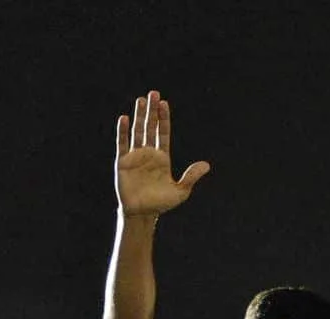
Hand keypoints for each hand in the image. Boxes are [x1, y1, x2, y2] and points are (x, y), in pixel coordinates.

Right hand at [115, 90, 210, 217]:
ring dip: (138, 116)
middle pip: (150, 127)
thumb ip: (191, 176)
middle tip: (153, 93)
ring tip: (140, 100)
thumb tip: (206, 165)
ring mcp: (135, 156)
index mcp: (162, 157)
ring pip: (137, 131)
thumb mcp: (181, 191)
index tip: (164, 104)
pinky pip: (123, 144)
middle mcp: (149, 153)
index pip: (163, 132)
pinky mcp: (123, 162)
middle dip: (152, 111)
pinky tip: (124, 118)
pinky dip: (123, 131)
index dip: (164, 118)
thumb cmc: (161, 203)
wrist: (142, 214)